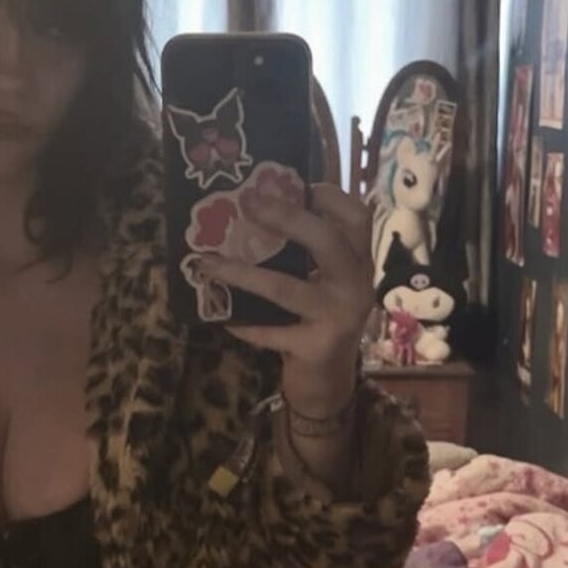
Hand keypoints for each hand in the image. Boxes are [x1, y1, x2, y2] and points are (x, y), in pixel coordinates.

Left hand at [194, 183, 372, 413]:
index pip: (357, 217)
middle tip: (247, 203)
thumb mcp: (324, 283)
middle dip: (285, 218)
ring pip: (285, 287)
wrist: (328, 383)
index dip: (329, 196)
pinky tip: (221, 317)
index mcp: (359, 263)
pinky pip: (269, 331)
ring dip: (240, 273)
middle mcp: (355, 286)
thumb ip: (306, 253)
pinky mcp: (316, 347)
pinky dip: (242, 323)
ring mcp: (339, 317)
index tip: (297, 185)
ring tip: (208, 263)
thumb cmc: (318, 322)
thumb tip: (256, 209)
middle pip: (326, 241)